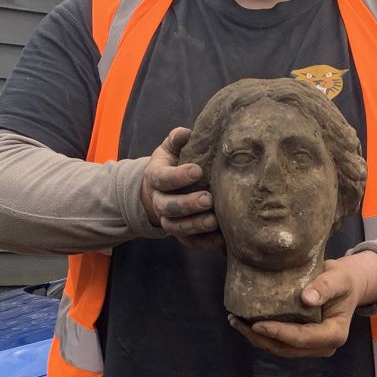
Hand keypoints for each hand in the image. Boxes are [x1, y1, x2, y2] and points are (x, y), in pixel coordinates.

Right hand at [141, 127, 220, 249]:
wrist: (160, 191)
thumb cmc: (172, 164)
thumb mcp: (170, 149)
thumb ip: (176, 140)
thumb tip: (184, 133)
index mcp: (155, 177)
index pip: (162, 178)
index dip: (178, 176)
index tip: (197, 170)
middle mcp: (158, 201)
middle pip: (168, 207)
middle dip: (187, 205)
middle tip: (208, 199)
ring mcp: (168, 220)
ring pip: (177, 227)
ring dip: (195, 225)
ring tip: (214, 221)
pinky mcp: (181, 234)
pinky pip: (190, 242)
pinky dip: (205, 243)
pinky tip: (221, 238)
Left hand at [228, 253, 376, 359]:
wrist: (345, 286)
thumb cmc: (342, 280)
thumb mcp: (339, 278)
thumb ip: (325, 287)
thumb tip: (306, 299)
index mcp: (335, 333)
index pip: (303, 337)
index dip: (280, 333)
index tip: (257, 325)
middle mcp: (323, 347)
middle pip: (288, 349)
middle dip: (261, 338)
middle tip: (237, 322)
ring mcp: (312, 348)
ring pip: (280, 350)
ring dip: (256, 340)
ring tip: (236, 322)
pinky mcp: (301, 345)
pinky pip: (279, 345)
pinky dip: (261, 337)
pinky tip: (244, 323)